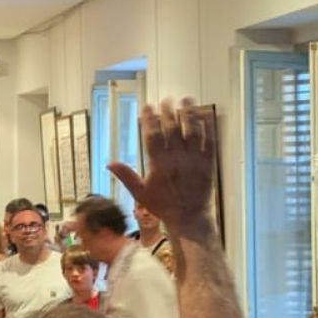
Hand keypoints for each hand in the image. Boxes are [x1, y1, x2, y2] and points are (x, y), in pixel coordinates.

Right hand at [109, 97, 214, 234]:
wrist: (189, 217)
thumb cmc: (163, 206)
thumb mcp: (140, 193)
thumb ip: (126, 176)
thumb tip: (108, 163)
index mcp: (159, 165)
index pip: (152, 135)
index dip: (149, 119)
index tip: (147, 106)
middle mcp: (177, 160)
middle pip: (172, 129)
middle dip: (168, 112)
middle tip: (166, 100)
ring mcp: (194, 160)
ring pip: (192, 131)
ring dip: (189, 114)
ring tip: (186, 100)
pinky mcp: (208, 162)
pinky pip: (209, 140)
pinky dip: (207, 126)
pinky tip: (204, 114)